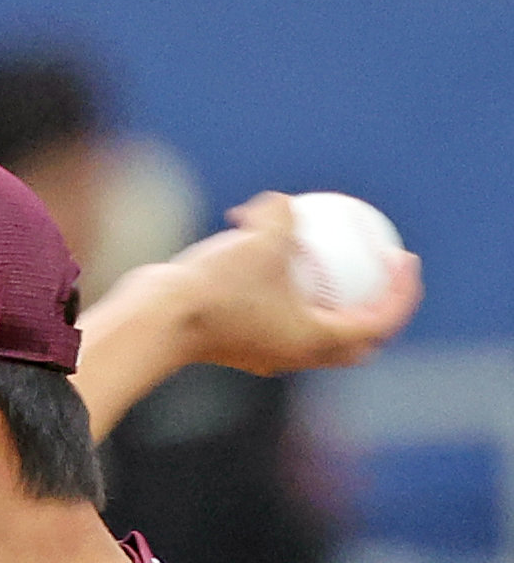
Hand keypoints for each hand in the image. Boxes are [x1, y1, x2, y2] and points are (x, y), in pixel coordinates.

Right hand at [171, 190, 421, 373]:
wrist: (158, 323)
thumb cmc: (215, 286)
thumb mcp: (261, 236)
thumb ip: (284, 216)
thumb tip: (288, 206)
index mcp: (314, 342)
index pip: (378, 323)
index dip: (401, 293)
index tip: (403, 257)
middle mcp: (294, 356)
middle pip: (353, 341)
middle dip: (374, 312)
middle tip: (380, 270)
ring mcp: (265, 354)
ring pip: (312, 327)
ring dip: (326, 299)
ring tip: (325, 257)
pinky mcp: (239, 345)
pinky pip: (276, 315)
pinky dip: (286, 288)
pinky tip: (266, 251)